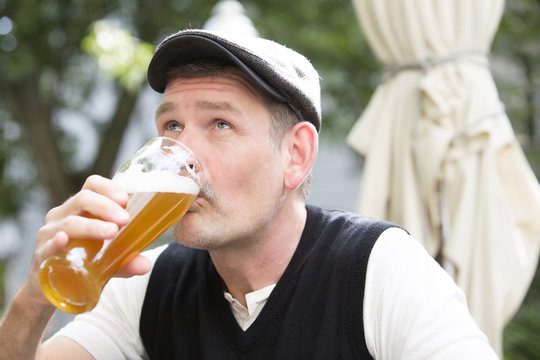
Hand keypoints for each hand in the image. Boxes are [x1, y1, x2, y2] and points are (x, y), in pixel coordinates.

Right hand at [24, 175, 150, 307]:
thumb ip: (126, 260)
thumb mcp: (109, 260)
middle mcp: (63, 215)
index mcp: (81, 209)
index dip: (108, 187)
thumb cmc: (82, 261)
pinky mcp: (41, 255)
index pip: (92, 186)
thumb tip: (145, 265)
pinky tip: (64, 240)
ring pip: (69, 222)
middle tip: (124, 220)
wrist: (53, 287)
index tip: (125, 199)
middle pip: (83, 200)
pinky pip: (48, 246)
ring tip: (111, 232)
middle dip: (105, 207)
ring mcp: (50, 234)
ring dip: (91, 226)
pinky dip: (56, 242)